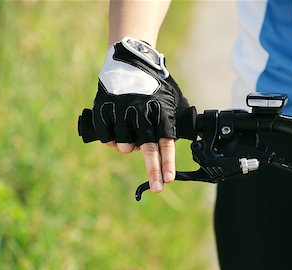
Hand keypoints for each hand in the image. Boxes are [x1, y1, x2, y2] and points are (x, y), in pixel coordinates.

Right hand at [92, 37, 188, 191]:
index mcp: (160, 110)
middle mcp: (141, 112)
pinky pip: (106, 136)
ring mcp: (121, 110)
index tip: (168, 179)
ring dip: (128, 147)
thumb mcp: (172, 100)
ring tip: (130, 137)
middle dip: (153, 170)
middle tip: (157, 187)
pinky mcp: (104, 107)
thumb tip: (187, 139)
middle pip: (147, 148)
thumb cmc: (154, 85)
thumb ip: (175, 121)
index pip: (166, 141)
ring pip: (124, 144)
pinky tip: (115, 135)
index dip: (167, 162)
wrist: (131, 60)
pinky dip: (110, 140)